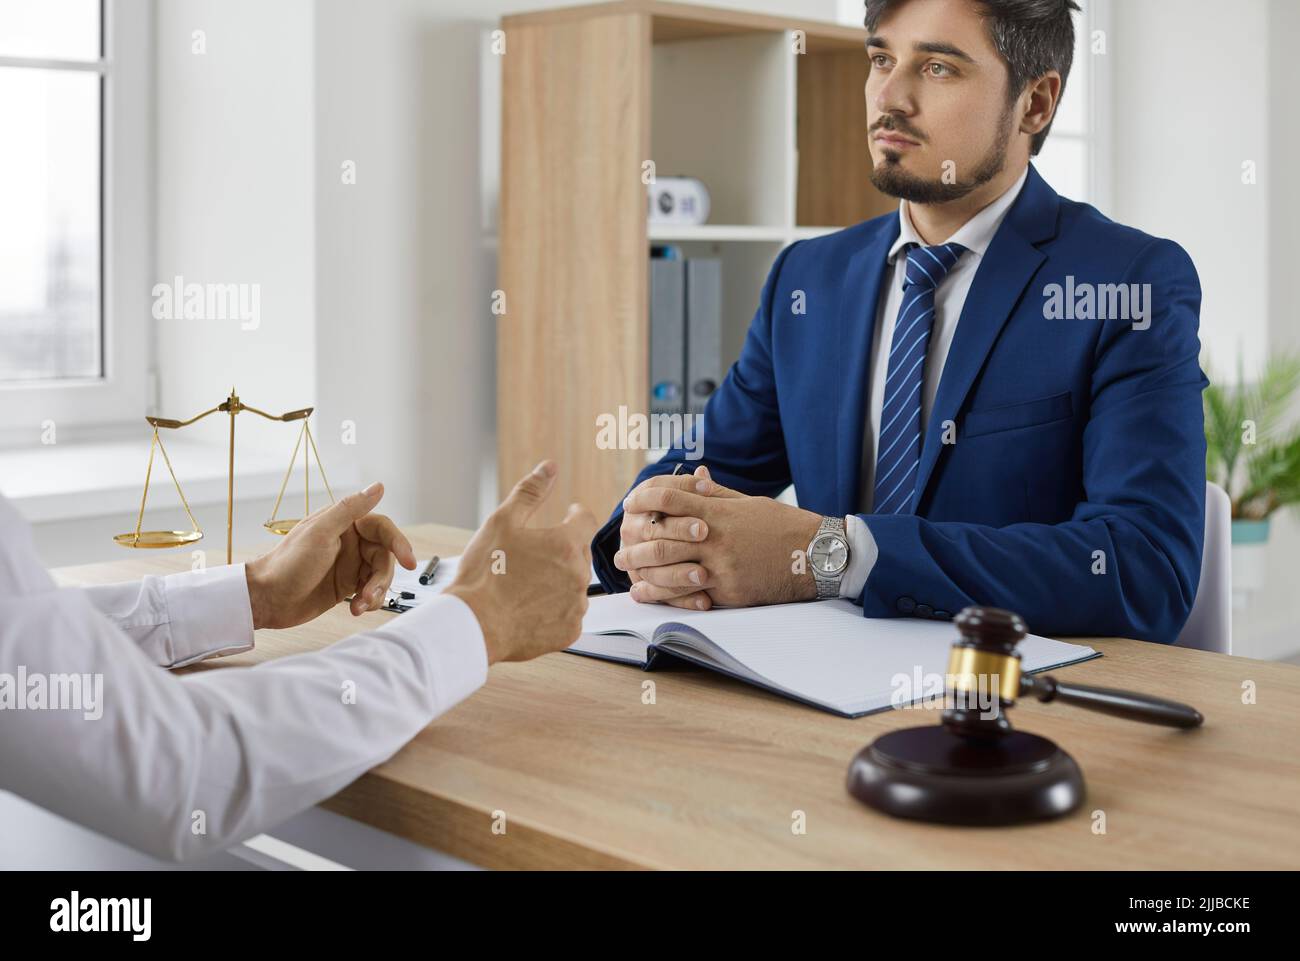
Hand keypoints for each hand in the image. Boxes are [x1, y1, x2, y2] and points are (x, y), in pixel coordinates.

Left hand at [245, 481, 416, 629]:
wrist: (266, 599)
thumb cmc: (287, 563)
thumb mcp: (321, 533)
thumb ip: (350, 509)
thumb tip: (378, 486)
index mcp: (345, 524)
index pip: (383, 529)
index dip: (399, 543)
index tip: (409, 560)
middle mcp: (350, 542)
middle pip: (385, 556)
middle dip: (381, 577)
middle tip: (371, 592)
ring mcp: (349, 564)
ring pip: (380, 575)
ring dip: (375, 592)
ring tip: (360, 604)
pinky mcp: (346, 585)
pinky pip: (370, 591)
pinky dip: (368, 601)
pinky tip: (356, 608)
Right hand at [446, 460, 597, 664]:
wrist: (473, 625)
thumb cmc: (484, 574)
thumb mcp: (502, 522)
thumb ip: (530, 492)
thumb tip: (549, 467)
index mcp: (566, 544)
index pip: (586, 521)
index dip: (576, 516)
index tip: (569, 515)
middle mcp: (578, 575)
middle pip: (578, 555)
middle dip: (561, 551)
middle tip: (532, 557)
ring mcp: (576, 606)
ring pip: (574, 586)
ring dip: (559, 582)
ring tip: (526, 586)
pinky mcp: (569, 632)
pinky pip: (568, 615)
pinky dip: (554, 610)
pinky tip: (529, 608)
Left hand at [614, 466, 821, 609]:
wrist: (816, 555)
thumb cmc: (783, 526)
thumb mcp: (751, 503)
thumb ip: (719, 494)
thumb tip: (695, 478)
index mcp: (719, 512)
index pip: (671, 499)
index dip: (645, 498)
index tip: (630, 502)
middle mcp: (716, 539)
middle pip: (662, 537)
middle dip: (636, 541)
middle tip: (620, 547)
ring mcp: (722, 567)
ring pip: (670, 569)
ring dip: (643, 570)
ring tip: (628, 570)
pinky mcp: (729, 591)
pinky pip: (689, 594)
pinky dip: (663, 594)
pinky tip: (648, 593)